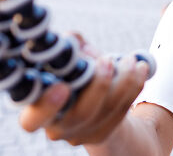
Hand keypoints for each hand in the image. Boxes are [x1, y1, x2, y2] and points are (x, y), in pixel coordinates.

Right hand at [19, 33, 149, 145]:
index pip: (31, 120)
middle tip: (106, 60)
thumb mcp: (67, 58)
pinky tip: (141, 67)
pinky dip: (134, 86)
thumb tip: (71, 39)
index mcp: (36, 110)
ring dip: (123, 82)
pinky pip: (122, 110)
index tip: (62, 86)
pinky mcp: (102, 133)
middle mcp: (56, 127)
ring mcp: (80, 134)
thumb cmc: (72, 74)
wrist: (91, 101)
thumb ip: (68, 48)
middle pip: (79, 115)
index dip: (46, 107)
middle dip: (98, 85)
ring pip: (105, 112)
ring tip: (130, 60)